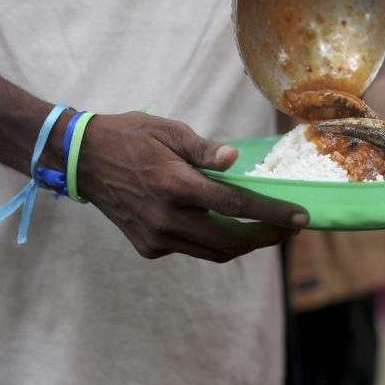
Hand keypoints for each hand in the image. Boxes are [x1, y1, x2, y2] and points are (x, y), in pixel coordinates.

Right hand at [76, 112, 306, 262]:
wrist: (82, 159)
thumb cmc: (130, 137)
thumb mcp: (169, 131)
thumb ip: (205, 150)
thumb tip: (234, 160)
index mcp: (176, 186)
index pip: (237, 207)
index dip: (274, 214)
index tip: (301, 219)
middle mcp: (168, 219)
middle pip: (232, 241)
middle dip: (268, 238)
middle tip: (291, 228)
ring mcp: (156, 238)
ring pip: (215, 252)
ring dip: (244, 244)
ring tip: (266, 229)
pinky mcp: (148, 247)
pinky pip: (192, 249)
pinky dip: (213, 241)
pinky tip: (222, 225)